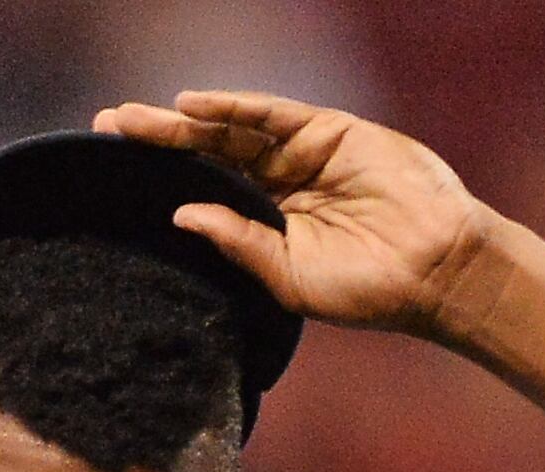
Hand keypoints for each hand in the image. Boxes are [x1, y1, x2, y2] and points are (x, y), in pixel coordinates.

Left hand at [93, 90, 506, 338]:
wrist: (436, 270)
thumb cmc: (371, 290)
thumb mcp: (291, 278)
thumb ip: (240, 244)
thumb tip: (181, 214)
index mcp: (270, 222)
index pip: (206, 191)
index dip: (162, 178)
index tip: (112, 170)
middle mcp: (282, 183)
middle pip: (208, 154)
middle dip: (159, 139)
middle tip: (107, 127)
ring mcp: (305, 153)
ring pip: (233, 132)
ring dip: (184, 122)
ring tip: (134, 119)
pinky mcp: (330, 131)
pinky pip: (272, 115)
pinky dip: (234, 108)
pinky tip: (192, 107)